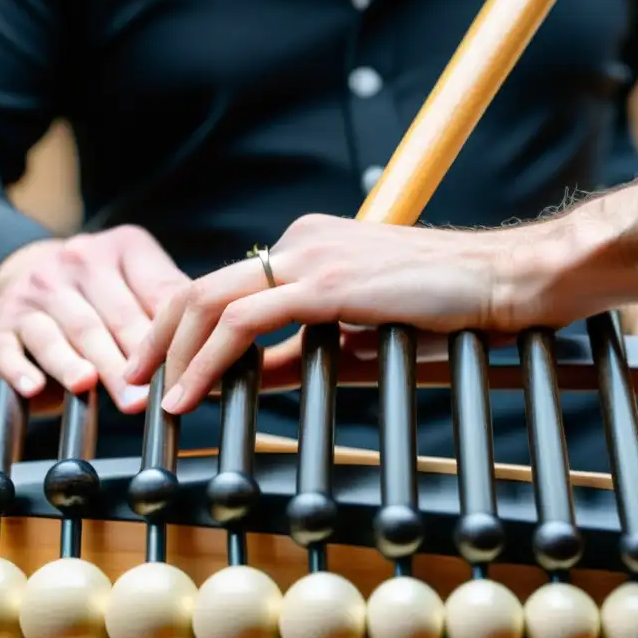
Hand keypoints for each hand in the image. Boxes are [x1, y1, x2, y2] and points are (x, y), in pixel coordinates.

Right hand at [0, 225, 185, 411]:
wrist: (24, 270)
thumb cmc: (103, 289)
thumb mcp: (139, 280)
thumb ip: (170, 308)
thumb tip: (217, 352)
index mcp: (123, 248)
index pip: (156, 292)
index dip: (173, 332)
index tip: (189, 365)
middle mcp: (77, 261)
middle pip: (112, 316)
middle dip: (132, 359)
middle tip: (148, 395)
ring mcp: (36, 290)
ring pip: (65, 331)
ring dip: (78, 364)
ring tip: (92, 387)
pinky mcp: (2, 321)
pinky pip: (9, 347)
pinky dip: (21, 369)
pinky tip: (35, 389)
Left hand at [124, 214, 522, 413]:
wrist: (504, 283)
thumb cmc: (444, 312)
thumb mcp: (354, 337)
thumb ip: (296, 351)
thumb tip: (244, 378)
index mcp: (309, 247)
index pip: (227, 286)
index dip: (185, 329)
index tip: (164, 367)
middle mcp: (301, 242)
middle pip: (202, 286)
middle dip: (158, 336)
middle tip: (133, 379)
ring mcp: (312, 257)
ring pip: (212, 300)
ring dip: (174, 351)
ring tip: (154, 396)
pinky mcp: (327, 283)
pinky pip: (245, 322)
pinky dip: (209, 359)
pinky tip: (193, 393)